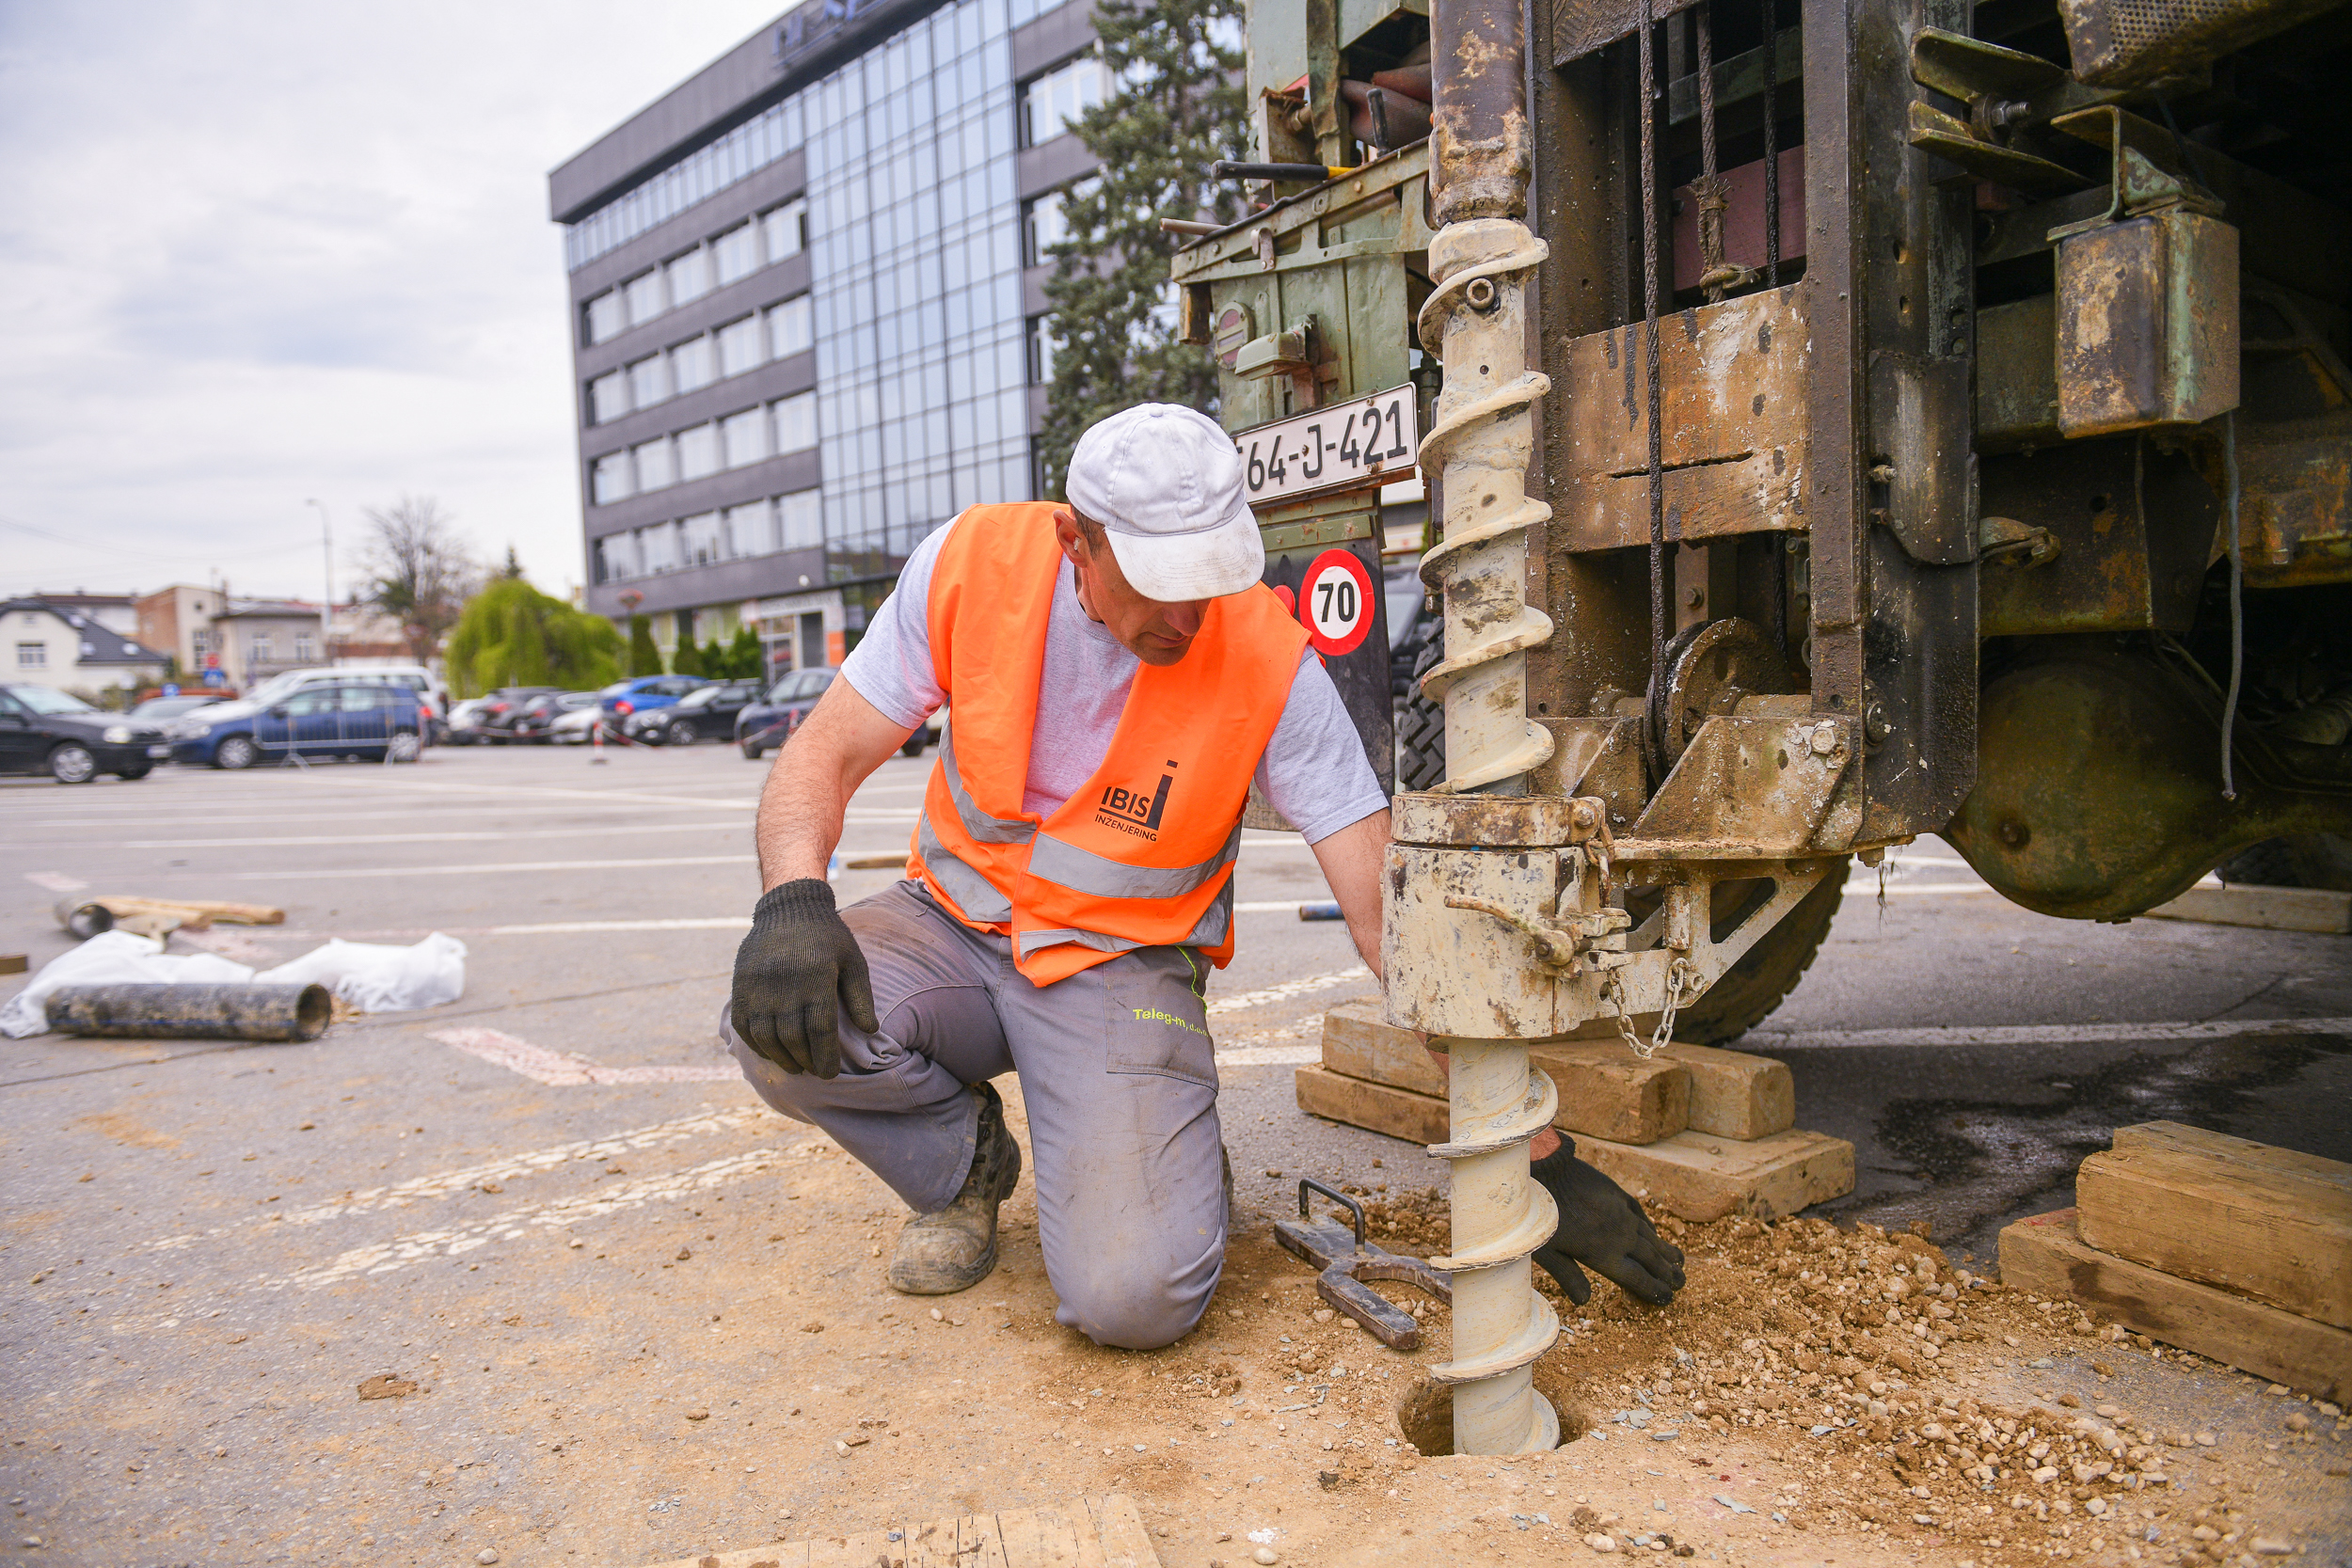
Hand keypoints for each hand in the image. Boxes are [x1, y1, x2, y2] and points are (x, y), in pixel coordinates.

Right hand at [729, 879, 878, 1076]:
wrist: (789, 908)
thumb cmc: (827, 937)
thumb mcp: (853, 961)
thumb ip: (861, 996)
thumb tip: (870, 1030)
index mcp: (817, 979)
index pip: (820, 1030)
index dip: (825, 1057)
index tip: (830, 1074)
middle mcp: (785, 985)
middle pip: (793, 1038)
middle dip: (805, 1061)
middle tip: (814, 1071)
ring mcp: (759, 987)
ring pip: (767, 1036)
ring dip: (781, 1057)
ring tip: (795, 1066)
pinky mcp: (741, 986)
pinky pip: (744, 1025)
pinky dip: (756, 1044)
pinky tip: (770, 1051)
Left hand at [1529, 1140, 1684, 1305]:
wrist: (1545, 1169)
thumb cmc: (1539, 1215)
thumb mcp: (1547, 1252)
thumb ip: (1568, 1276)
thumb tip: (1585, 1301)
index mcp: (1604, 1255)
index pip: (1638, 1279)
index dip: (1655, 1290)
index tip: (1668, 1298)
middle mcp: (1619, 1236)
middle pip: (1651, 1260)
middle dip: (1668, 1274)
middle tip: (1681, 1283)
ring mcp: (1620, 1213)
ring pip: (1650, 1237)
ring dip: (1665, 1251)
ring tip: (1678, 1262)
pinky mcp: (1616, 1193)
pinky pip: (1639, 1214)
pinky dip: (1650, 1227)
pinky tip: (1655, 1233)